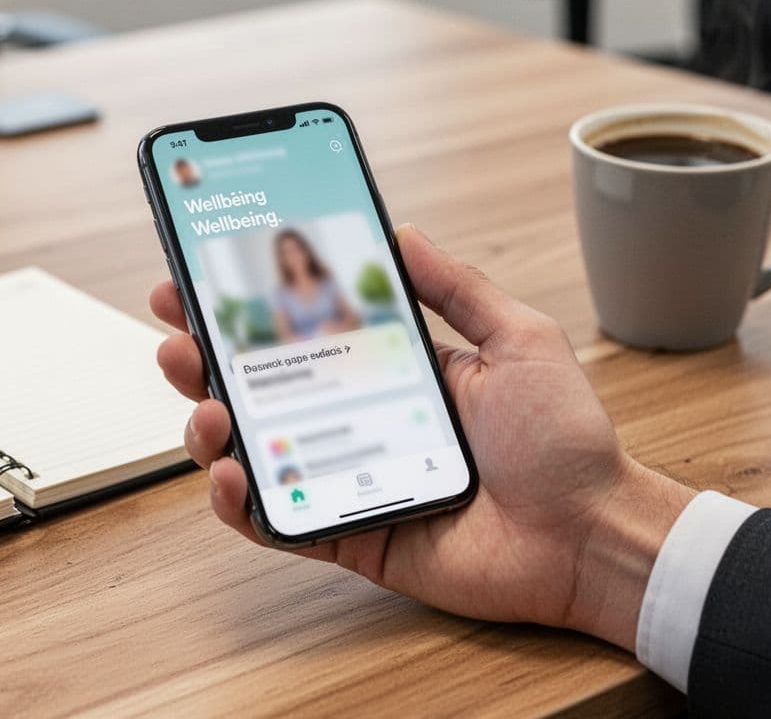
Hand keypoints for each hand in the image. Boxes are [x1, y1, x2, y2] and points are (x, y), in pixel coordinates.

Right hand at [149, 225, 693, 649]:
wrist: (592, 534)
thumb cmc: (565, 441)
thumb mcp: (518, 339)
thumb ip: (457, 288)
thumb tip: (402, 232)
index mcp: (395, 372)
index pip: (304, 333)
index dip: (248, 309)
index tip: (200, 278)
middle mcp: (362, 422)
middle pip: (263, 389)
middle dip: (207, 361)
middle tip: (178, 337)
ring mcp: (350, 480)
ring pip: (258, 452)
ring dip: (212, 427)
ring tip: (207, 405)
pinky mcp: (351, 536)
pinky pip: (280, 522)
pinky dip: (243, 503)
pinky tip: (232, 476)